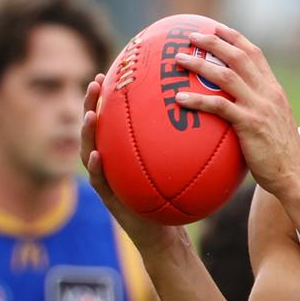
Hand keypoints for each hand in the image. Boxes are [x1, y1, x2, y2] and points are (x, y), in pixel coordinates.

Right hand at [81, 74, 194, 260]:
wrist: (165, 232)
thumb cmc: (175, 195)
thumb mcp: (182, 164)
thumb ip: (186, 141)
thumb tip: (211, 108)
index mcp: (126, 147)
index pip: (119, 116)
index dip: (116, 93)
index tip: (118, 68)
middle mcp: (113, 159)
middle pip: (98, 126)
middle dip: (93, 104)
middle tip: (97, 83)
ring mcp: (107, 177)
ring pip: (90, 150)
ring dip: (88, 132)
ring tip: (91, 115)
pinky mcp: (109, 198)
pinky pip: (99, 181)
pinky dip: (96, 168)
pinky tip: (98, 155)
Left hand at [169, 25, 299, 197]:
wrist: (294, 174)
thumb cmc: (281, 155)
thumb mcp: (274, 124)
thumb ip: (258, 110)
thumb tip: (234, 109)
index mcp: (274, 89)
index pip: (255, 54)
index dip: (235, 38)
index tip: (217, 28)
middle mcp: (268, 92)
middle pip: (239, 56)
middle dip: (214, 41)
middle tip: (191, 35)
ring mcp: (259, 106)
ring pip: (226, 76)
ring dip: (200, 64)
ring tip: (179, 59)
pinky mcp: (250, 123)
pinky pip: (219, 106)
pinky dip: (198, 99)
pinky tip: (179, 98)